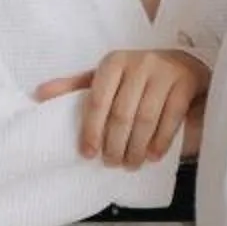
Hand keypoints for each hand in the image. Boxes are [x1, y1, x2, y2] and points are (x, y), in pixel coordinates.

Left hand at [37, 50, 209, 169]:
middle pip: (122, 113)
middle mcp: (140, 63)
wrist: (184, 63)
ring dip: (137, 147)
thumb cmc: (138, 76)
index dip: (92, 131)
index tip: (89, 154)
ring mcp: (166, 71)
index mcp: (114, 62)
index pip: (98, 101)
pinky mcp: (187, 82)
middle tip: (112, 163)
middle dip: (116, 144)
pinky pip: (171, 117)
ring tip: (131, 163)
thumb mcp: (106, 77)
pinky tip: (153, 155)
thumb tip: (39, 94)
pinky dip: (161, 140)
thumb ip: (76, 86)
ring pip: (146, 118)